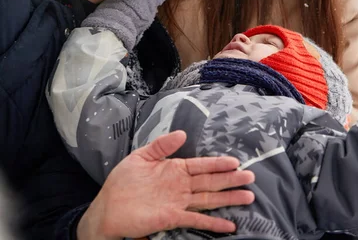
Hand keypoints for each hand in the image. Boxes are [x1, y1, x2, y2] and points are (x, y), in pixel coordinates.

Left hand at [77, 130, 254, 239]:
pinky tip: (229, 224)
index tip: (235, 161)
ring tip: (248, 196)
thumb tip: (182, 133)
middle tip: (250, 177)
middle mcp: (180, 185)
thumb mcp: (142, 156)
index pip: (201, 165)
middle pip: (210, 182)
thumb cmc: (123, 181)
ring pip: (209, 199)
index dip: (218, 163)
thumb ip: (162, 145)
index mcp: (174, 168)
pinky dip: (213, 223)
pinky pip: (196, 219)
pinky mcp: (172, 218)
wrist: (107, 207)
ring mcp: (178, 202)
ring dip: (228, 198)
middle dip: (231, 179)